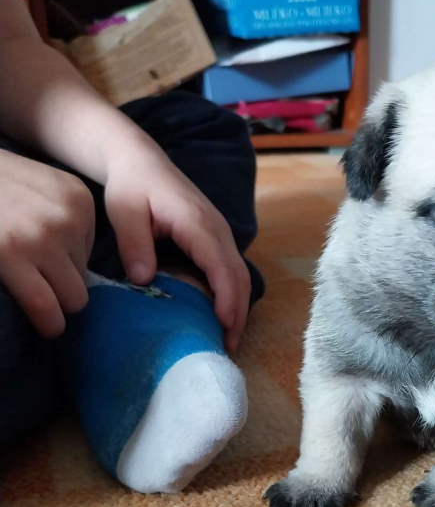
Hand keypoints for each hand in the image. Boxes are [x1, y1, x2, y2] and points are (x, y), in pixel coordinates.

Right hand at [0, 149, 93, 336]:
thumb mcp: (38, 188)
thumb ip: (60, 219)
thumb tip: (78, 274)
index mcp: (78, 198)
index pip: (88, 252)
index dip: (63, 264)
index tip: (37, 258)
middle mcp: (67, 216)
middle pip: (85, 278)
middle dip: (63, 289)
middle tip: (37, 287)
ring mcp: (42, 237)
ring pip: (73, 299)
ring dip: (54, 308)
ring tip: (40, 309)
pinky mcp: (11, 255)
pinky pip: (42, 307)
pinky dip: (45, 322)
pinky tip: (42, 325)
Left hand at [104, 143, 250, 350]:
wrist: (140, 160)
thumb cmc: (131, 185)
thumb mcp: (124, 211)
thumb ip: (134, 244)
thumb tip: (145, 280)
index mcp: (197, 223)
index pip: (221, 266)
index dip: (226, 298)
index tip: (224, 325)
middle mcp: (217, 229)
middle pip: (239, 276)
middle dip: (238, 312)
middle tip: (227, 346)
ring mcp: (220, 233)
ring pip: (239, 275)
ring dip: (238, 307)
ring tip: (228, 338)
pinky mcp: (216, 238)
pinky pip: (231, 269)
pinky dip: (231, 295)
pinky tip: (221, 315)